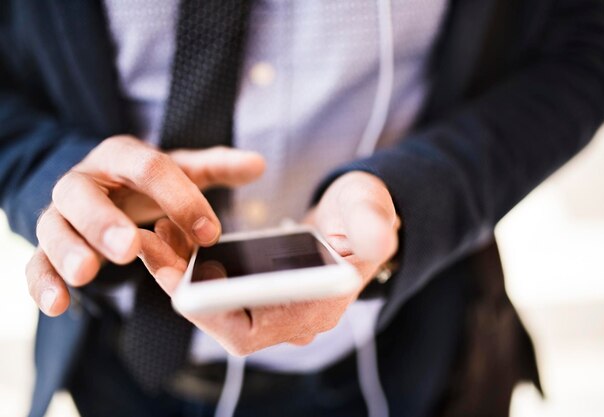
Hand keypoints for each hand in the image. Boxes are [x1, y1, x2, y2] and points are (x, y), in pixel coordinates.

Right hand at [26, 136, 264, 316]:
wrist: (101, 188)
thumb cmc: (145, 183)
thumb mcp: (179, 170)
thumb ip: (215, 168)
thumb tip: (258, 164)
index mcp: (121, 157)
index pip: (147, 168)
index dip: (179, 198)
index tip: (210, 232)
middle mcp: (84, 181)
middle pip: (85, 194)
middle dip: (105, 220)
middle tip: (129, 247)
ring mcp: (61, 215)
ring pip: (54, 228)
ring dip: (69, 250)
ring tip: (87, 273)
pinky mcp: (48, 246)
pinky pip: (35, 263)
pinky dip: (43, 284)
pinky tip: (59, 305)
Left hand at [141, 171, 398, 354]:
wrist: (356, 219)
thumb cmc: (364, 215)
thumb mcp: (371, 210)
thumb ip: (373, 225)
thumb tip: (378, 243)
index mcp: (319, 306)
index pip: (258, 326)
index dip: (214, 308)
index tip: (179, 281)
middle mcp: (293, 320)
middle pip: (226, 322)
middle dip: (184, 289)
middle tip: (151, 248)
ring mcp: (275, 311)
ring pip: (216, 308)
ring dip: (181, 276)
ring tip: (154, 236)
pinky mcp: (260, 296)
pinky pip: (218, 292)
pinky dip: (192, 269)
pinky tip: (172, 237)